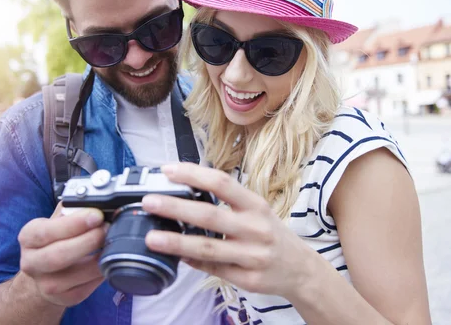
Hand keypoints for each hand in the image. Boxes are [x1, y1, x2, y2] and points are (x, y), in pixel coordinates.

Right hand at [17, 203, 107, 306]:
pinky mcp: (61, 299)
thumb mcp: (58, 219)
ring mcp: (44, 284)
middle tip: (106, 230)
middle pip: (58, 256)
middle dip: (88, 241)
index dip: (74, 224)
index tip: (96, 215)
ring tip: (111, 245)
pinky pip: (85, 289)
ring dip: (97, 259)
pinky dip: (99, 275)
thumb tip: (96, 196)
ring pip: (73, 276)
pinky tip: (106, 262)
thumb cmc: (57, 239)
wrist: (45, 271)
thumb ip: (73, 208)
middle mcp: (31, 262)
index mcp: (29, 237)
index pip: (47, 231)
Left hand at [141, 163, 316, 298]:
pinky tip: (175, 257)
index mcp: (255, 205)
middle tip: (149, 201)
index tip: (168, 170)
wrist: (300, 268)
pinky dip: (192, 262)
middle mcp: (255, 229)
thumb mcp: (256, 210)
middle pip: (210, 216)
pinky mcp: (248, 279)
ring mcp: (252, 256)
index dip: (193, 174)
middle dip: (176, 208)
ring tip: (152, 238)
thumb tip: (184, 192)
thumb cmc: (271, 233)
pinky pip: (213, 270)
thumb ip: (226, 202)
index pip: (222, 183)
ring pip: (208, 249)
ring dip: (177, 243)